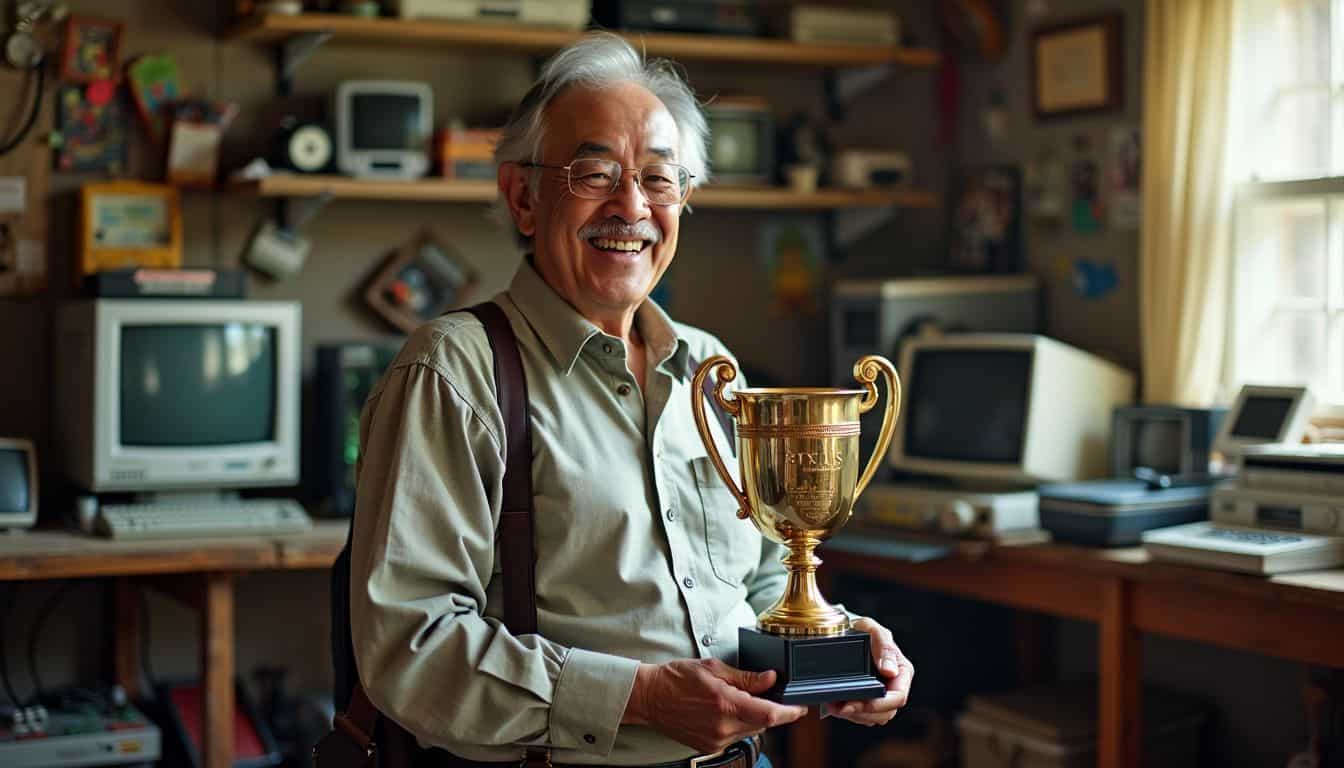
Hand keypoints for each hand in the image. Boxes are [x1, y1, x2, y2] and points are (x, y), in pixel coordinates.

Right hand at [623, 659, 807, 752]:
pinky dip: (739, 724)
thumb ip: (745, 677)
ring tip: (738, 699)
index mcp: (726, 704)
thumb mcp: (714, 668)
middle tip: (766, 694)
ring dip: (754, 717)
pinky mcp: (710, 746)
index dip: (790, 712)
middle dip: (770, 710)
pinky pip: (735, 736)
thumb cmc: (677, 679)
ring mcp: (716, 740)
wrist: (650, 698)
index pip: (769, 714)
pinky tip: (726, 710)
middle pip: (763, 723)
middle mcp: (723, 726)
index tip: (800, 707)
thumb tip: (770, 678)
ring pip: (750, 731)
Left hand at [830, 617, 912, 725]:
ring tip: (835, 705)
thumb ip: (883, 647)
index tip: (857, 702)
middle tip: (840, 707)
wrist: (848, 633)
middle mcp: (894, 686)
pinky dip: (849, 714)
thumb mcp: (872, 629)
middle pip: (886, 712)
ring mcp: (882, 695)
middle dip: (863, 712)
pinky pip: (863, 716)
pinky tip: (836, 705)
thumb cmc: (862, 629)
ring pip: (874, 718)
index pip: (898, 697)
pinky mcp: (869, 701)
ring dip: (854, 715)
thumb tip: (890, 671)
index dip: (879, 704)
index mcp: (902, 671)